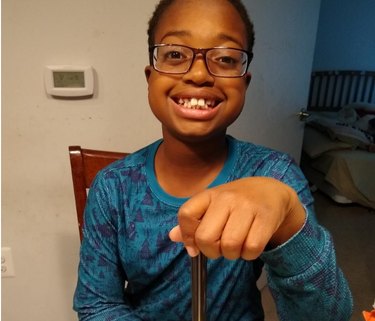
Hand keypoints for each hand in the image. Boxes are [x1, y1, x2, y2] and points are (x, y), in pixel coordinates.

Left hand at [169, 177, 305, 259]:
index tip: (194, 246)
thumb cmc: (237, 202)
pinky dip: (249, 254)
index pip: (186, 214)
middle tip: (220, 246)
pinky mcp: (266, 217)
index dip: (187, 236)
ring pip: (229, 246)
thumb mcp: (213, 206)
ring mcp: (247, 206)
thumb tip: (172, 236)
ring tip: (237, 244)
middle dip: (211, 251)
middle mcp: (226, 198)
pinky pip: (251, 249)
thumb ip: (193, 221)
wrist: (271, 191)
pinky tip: (250, 244)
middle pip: (205, 237)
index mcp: (209, 194)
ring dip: (232, 254)